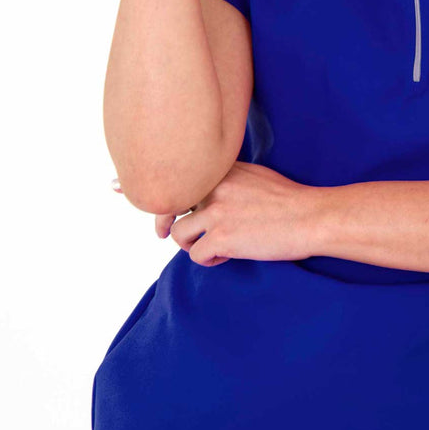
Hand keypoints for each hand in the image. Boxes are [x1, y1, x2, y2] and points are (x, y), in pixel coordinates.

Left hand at [145, 162, 331, 266]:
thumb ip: (226, 179)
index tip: (116, 184)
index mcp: (220, 169)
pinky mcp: (222, 237)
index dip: (146, 182)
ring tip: (214, 245)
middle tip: (158, 232)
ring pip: (178, 234)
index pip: (176, 173)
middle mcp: (213, 187)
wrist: (312, 217)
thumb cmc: (288, 200)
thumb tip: (205, 193)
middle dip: (160, 221)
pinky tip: (227, 256)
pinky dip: (208, 260)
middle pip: (170, 206)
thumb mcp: (254, 176)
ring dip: (192, 244)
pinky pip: (195, 254)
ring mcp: (216, 212)